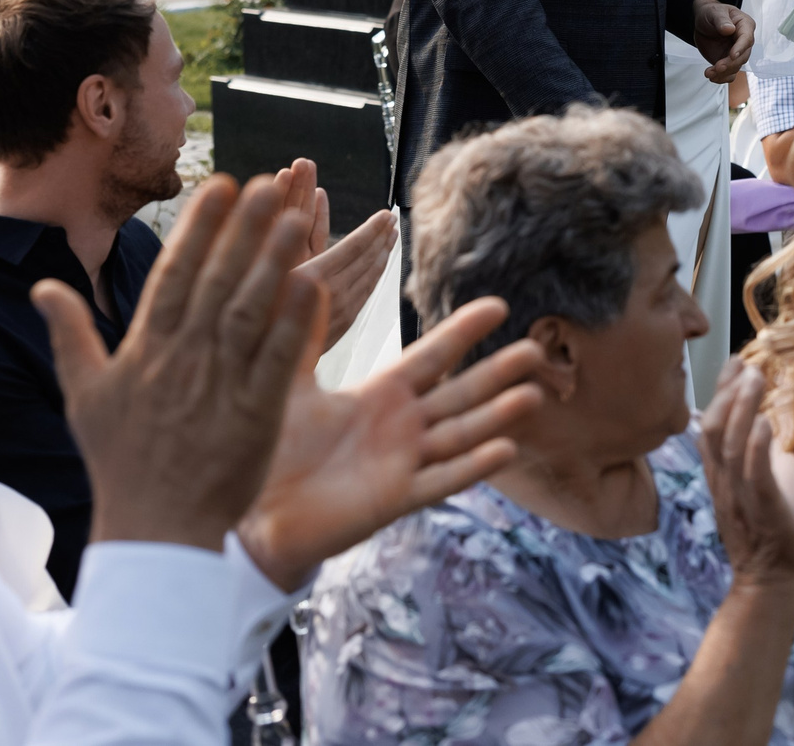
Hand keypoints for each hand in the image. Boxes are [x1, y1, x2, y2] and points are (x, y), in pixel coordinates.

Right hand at [39, 174, 316, 559]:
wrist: (154, 534)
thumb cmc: (121, 463)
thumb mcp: (84, 396)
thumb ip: (70, 334)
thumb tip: (43, 286)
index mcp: (145, 352)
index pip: (173, 276)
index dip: (198, 229)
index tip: (221, 185)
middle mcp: (181, 362)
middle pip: (216, 283)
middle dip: (243, 230)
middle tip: (270, 184)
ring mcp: (218, 388)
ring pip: (248, 313)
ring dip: (273, 264)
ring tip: (297, 219)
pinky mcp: (254, 418)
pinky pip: (276, 362)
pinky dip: (294, 324)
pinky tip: (314, 287)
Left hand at [236, 296, 543, 588]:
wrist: (257, 513)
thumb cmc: (271, 448)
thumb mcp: (286, 384)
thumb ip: (301, 336)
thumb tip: (306, 278)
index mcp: (379, 394)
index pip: (432, 356)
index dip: (464, 332)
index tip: (498, 305)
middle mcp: (400, 426)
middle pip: (460, 394)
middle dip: (497, 372)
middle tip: (537, 349)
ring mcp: (403, 463)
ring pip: (461, 435)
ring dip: (497, 416)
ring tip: (534, 395)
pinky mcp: (395, 499)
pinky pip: (441, 482)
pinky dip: (473, 467)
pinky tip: (506, 451)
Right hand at [271, 158, 396, 350]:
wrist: (260, 363)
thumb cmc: (253, 310)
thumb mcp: (262, 270)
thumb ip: (280, 237)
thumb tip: (293, 203)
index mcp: (313, 277)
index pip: (354, 247)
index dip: (372, 228)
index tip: (386, 213)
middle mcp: (333, 295)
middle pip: (367, 260)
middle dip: (381, 237)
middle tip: (392, 218)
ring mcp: (343, 311)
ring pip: (371, 278)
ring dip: (382, 255)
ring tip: (391, 238)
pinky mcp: (344, 324)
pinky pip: (366, 294)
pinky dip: (375, 276)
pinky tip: (377, 269)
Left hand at [693, 0, 755, 82]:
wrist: (704, 22)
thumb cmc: (712, 13)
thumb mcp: (714, 12)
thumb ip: (722, 20)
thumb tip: (729, 29)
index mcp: (745, 25)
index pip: (747, 39)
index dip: (740, 48)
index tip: (732, 55)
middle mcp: (744, 41)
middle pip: (742, 56)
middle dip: (730, 64)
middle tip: (717, 67)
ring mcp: (737, 53)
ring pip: (736, 67)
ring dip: (723, 73)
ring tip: (709, 73)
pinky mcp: (729, 62)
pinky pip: (729, 73)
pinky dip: (721, 78)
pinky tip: (712, 76)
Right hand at [701, 360, 793, 587]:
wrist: (767, 584)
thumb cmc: (762, 538)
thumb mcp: (743, 496)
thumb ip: (739, 464)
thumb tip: (745, 428)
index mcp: (719, 480)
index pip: (708, 429)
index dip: (719, 394)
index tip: (734, 363)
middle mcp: (723, 485)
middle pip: (713, 431)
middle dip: (727, 393)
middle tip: (745, 362)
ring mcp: (739, 498)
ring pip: (731, 447)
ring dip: (741, 409)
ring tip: (755, 378)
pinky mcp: (761, 512)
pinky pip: (753, 476)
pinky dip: (755, 447)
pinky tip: (764, 422)